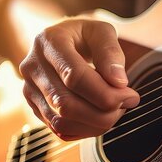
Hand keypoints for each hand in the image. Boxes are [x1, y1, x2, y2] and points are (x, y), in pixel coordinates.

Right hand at [19, 18, 139, 140]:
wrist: (59, 42)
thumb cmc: (83, 36)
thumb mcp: (101, 31)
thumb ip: (110, 52)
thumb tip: (119, 82)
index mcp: (49, 42)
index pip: (74, 76)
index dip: (105, 92)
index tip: (131, 95)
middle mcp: (33, 66)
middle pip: (66, 104)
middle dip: (103, 112)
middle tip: (126, 104)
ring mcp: (29, 89)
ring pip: (61, 121)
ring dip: (96, 124)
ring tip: (115, 111)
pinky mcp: (34, 106)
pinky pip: (59, 129)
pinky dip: (85, 130)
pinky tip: (100, 119)